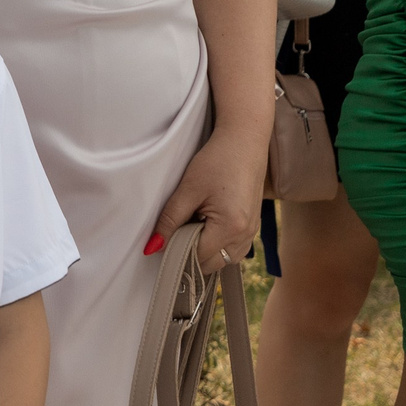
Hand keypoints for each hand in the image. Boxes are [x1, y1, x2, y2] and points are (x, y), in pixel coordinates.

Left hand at [153, 127, 261, 274]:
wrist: (244, 141)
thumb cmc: (218, 160)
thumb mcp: (188, 189)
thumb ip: (170, 220)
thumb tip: (153, 247)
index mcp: (231, 227)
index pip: (197, 257)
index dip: (177, 251)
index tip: (164, 239)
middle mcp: (246, 235)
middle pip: (211, 265)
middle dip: (191, 254)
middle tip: (178, 229)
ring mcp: (252, 232)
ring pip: (223, 260)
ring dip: (205, 251)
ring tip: (194, 224)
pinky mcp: (253, 227)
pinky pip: (233, 250)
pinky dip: (218, 244)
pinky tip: (207, 224)